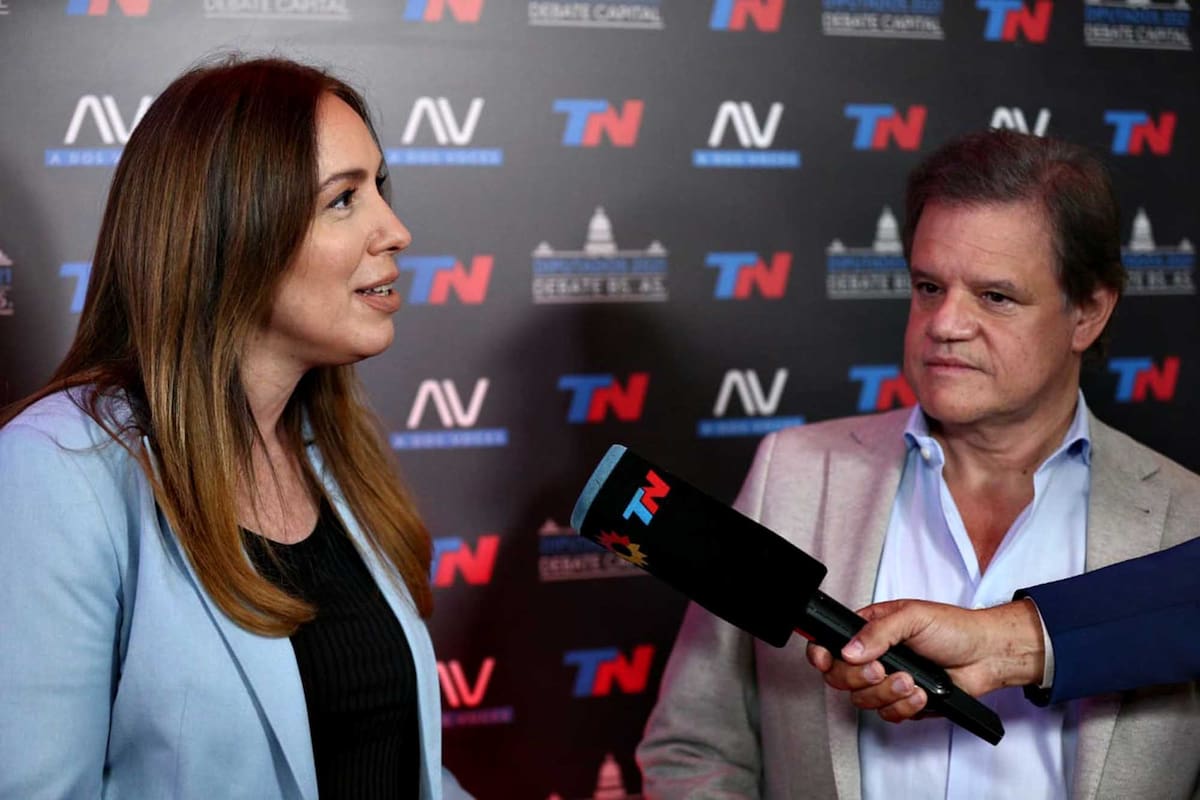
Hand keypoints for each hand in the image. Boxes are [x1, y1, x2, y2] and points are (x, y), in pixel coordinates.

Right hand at [805, 598, 1044, 722]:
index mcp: (868, 630)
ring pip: (863, 700)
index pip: (829, 644)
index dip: (820, 654)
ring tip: (912, 680)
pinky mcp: (903, 703)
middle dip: (860, 678)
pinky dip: (905, 707)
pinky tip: (922, 694)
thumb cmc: (953, 627)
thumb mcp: (912, 617)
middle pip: (840, 677)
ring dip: (887, 693)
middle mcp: (873, 657)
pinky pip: (888, 715)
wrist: (986, 655)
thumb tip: (849, 650)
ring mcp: (886, 681)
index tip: (823, 659)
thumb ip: (877, 632)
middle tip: (882, 669)